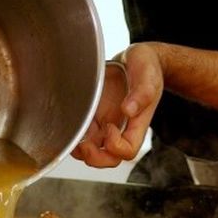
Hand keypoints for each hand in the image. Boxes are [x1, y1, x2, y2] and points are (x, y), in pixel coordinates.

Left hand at [71, 44, 161, 168]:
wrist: (138, 59)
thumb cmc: (147, 67)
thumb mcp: (148, 74)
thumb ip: (142, 92)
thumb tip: (128, 110)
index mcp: (137, 124)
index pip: (128, 150)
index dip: (116, 146)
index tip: (110, 127)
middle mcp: (121, 128)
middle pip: (109, 158)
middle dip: (94, 157)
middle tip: (84, 145)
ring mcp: (106, 123)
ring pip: (93, 150)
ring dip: (81, 150)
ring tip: (73, 134)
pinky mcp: (94, 115)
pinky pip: (83, 135)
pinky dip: (75, 136)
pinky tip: (69, 125)